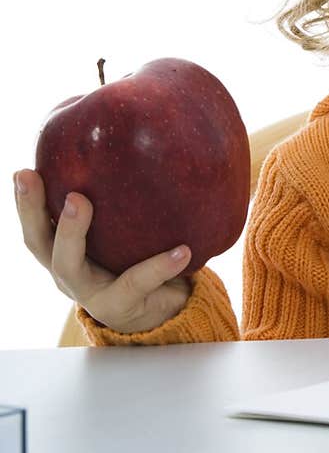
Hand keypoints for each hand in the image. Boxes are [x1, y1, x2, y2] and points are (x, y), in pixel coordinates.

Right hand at [14, 169, 192, 334]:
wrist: (163, 312)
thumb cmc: (138, 262)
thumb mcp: (123, 234)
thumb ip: (119, 202)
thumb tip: (140, 139)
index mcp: (64, 253)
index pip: (36, 225)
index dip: (25, 202)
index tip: (22, 172)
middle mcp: (69, 273)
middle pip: (39, 244)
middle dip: (33, 210)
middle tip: (34, 175)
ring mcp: (90, 293)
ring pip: (70, 265)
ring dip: (71, 231)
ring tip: (82, 201)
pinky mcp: (120, 307)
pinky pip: (137, 282)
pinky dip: (159, 266)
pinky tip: (181, 251)